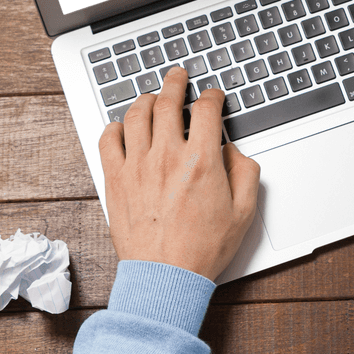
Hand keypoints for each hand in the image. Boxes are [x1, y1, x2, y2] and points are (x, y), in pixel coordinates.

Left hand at [98, 66, 259, 280]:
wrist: (165, 277)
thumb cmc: (202, 249)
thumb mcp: (244, 212)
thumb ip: (245, 173)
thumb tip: (234, 152)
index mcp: (202, 161)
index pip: (207, 110)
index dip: (213, 96)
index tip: (214, 96)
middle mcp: (167, 157)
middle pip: (168, 102)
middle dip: (176, 82)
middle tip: (178, 76)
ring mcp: (137, 166)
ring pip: (136, 114)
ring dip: (147, 99)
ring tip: (153, 96)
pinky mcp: (116, 180)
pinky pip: (108, 140)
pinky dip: (115, 127)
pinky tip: (122, 127)